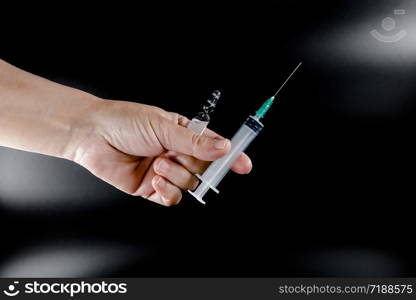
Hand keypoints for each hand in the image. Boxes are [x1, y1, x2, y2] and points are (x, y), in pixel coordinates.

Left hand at [69, 100, 251, 205]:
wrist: (91, 135)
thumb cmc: (124, 121)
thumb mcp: (162, 126)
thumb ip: (194, 142)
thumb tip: (224, 148)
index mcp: (183, 134)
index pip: (213, 146)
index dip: (230, 156)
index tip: (244, 165)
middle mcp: (176, 153)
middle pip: (204, 168)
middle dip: (194, 164)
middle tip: (178, 156)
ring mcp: (165, 172)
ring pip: (188, 184)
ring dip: (175, 175)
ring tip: (156, 163)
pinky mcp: (151, 188)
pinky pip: (171, 198)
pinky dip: (168, 192)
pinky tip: (157, 180)